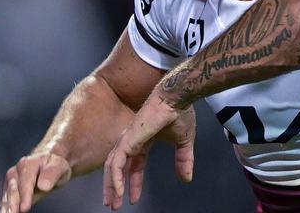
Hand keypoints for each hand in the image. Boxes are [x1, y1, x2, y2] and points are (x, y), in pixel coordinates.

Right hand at [0, 151, 71, 212]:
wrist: (49, 164)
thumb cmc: (56, 165)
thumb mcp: (60, 166)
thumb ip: (52, 173)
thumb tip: (43, 185)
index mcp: (30, 163)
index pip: (26, 181)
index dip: (25, 195)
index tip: (25, 208)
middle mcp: (17, 171)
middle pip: (13, 189)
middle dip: (12, 203)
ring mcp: (12, 181)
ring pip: (7, 196)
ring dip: (6, 207)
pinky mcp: (10, 190)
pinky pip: (6, 200)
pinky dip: (4, 207)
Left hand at [103, 92, 195, 209]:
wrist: (177, 98)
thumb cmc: (180, 113)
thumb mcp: (184, 142)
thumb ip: (184, 160)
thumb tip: (187, 178)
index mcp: (144, 139)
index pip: (135, 164)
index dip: (134, 181)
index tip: (133, 198)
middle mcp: (132, 139)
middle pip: (118, 167)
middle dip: (116, 187)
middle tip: (113, 205)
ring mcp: (128, 139)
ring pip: (112, 166)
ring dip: (112, 186)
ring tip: (113, 203)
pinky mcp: (128, 139)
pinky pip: (116, 162)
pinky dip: (115, 177)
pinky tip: (118, 190)